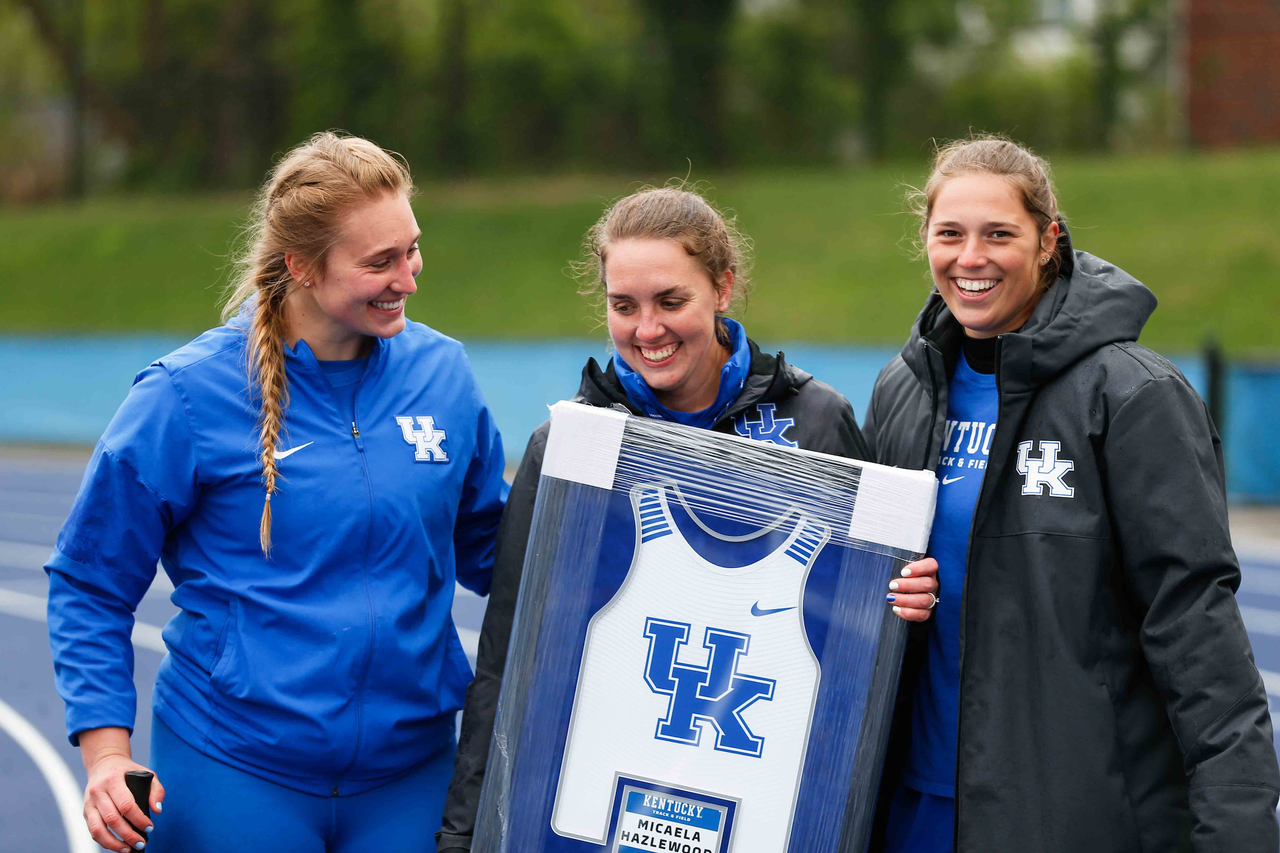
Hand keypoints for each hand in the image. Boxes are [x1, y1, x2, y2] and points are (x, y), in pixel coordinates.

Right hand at [79, 727, 163, 851]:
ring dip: (113, 843)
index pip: (126, 804)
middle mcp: (98, 792)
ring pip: (98, 829)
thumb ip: (156, 790)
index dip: (139, 819)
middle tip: (141, 843)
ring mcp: (89, 803)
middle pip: (112, 819)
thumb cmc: (128, 770)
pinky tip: (117, 846)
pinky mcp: (85, 811)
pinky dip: (104, 841)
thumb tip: (157, 810)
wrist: (103, 763)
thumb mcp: (146, 773)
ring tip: (128, 850)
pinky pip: (92, 830)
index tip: (150, 828)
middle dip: (128, 835)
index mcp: (113, 780)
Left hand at [888, 557, 939, 621]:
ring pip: (925, 600)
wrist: (901, 592)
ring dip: (906, 600)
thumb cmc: (899, 577)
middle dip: (908, 585)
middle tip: (892, 585)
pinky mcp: (928, 611)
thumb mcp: (900, 567)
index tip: (903, 572)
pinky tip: (896, 609)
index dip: (919, 568)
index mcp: (929, 570)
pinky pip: (922, 615)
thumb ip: (899, 563)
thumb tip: (891, 561)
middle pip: (927, 584)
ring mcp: (931, 598)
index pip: (931, 565)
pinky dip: (909, 613)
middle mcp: (932, 584)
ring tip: (891, 598)